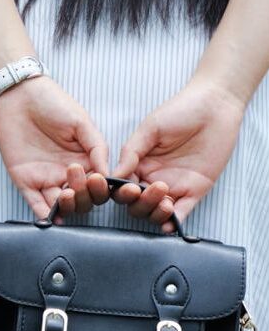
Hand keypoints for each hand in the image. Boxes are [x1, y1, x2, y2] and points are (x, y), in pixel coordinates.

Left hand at [0, 76, 109, 220]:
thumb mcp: (81, 122)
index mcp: (84, 161)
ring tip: (67, 195)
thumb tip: (108, 175)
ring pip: (62, 206)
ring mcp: (46, 180)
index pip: (97, 186)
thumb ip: (97, 148)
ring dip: (67, 207)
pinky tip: (53, 218)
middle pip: (82, 200)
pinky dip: (44, 214)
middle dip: (84, 196)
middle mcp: (67, 175)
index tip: (98, 179)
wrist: (19, 95)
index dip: (100, 188)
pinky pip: (36, 203)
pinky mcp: (26, 181)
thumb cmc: (52, 103)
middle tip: (80, 180)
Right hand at [112, 79, 244, 231]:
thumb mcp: (150, 129)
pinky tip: (169, 224)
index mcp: (139, 165)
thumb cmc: (181, 111)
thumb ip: (131, 152)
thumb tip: (114, 175)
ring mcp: (174, 187)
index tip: (129, 188)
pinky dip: (173, 222)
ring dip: (155, 213)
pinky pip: (181, 213)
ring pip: (156, 212)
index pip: (123, 188)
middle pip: (137, 205)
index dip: (122, 193)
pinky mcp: (194, 191)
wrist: (215, 105)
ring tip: (165, 201)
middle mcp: (153, 179)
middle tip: (151, 189)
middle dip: (140, 203)